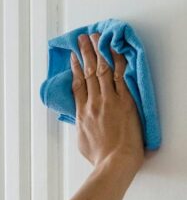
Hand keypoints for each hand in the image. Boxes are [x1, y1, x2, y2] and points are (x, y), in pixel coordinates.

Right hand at [71, 32, 143, 172]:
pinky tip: (114, 50)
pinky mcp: (124, 102)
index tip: (74, 57)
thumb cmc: (100, 157)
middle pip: (88, 73)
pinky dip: (116, 61)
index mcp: (82, 113)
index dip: (75, 69)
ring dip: (99, 51)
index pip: (77, 85)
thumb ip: (81, 126)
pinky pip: (120, 76)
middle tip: (82, 39)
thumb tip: (81, 122)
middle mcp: (93, 103)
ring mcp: (109, 101)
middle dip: (85, 53)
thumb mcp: (82, 141)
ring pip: (102, 70)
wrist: (115, 162)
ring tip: (96, 38)